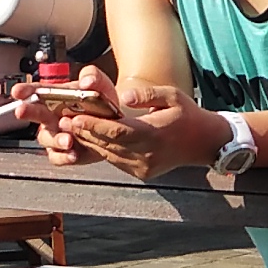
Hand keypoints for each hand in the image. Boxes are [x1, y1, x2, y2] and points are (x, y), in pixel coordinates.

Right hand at [16, 70, 117, 166]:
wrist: (115, 126)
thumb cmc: (102, 103)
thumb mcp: (100, 84)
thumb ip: (93, 76)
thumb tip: (86, 81)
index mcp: (56, 97)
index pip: (37, 91)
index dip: (26, 90)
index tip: (18, 91)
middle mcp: (51, 116)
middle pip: (34, 113)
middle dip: (27, 111)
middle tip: (22, 111)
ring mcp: (55, 135)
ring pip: (46, 138)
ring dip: (55, 139)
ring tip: (68, 140)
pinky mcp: (63, 153)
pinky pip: (57, 157)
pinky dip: (64, 157)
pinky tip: (73, 154)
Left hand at [66, 82, 222, 180]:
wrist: (205, 143)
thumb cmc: (187, 115)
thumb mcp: (172, 96)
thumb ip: (147, 95)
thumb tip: (123, 97)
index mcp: (154, 133)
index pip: (117, 131)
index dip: (93, 126)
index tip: (74, 118)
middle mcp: (147, 153)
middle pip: (108, 144)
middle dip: (85, 133)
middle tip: (63, 121)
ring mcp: (144, 166)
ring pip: (109, 155)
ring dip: (90, 143)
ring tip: (72, 130)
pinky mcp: (143, 173)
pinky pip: (117, 162)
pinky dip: (104, 151)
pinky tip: (92, 139)